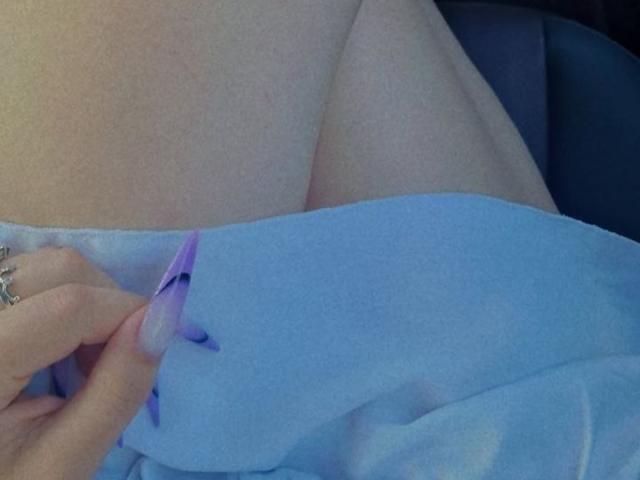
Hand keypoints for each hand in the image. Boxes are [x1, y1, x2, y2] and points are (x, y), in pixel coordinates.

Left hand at [0, 246, 158, 479]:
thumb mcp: (64, 461)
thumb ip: (116, 390)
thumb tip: (162, 320)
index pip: (69, 306)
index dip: (128, 315)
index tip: (148, 352)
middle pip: (57, 269)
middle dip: (106, 306)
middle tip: (103, 366)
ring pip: (44, 264)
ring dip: (84, 299)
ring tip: (76, 358)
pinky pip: (27, 276)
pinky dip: (59, 298)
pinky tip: (53, 343)